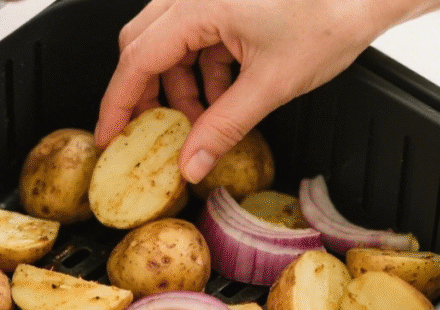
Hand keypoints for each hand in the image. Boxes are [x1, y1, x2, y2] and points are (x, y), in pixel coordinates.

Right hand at [94, 0, 438, 182]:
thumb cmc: (330, 18)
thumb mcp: (270, 86)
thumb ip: (223, 128)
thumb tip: (190, 163)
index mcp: (198, 5)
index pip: (137, 59)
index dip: (119, 103)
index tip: (110, 137)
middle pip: (144, 47)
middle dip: (146, 95)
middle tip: (150, 135)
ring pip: (169, 43)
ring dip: (179, 86)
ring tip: (200, 123)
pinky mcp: (226, 1)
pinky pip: (196, 37)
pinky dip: (201, 71)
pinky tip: (222, 99)